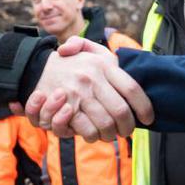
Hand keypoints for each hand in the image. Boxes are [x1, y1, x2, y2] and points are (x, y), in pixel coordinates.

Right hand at [26, 40, 152, 141]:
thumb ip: (105, 51)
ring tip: (110, 134)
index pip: (132, 89)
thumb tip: (119, 60)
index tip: (149, 118)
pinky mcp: (66, 108)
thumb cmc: (69, 62)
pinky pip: (87, 130)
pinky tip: (93, 133)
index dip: (144, 107)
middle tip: (126, 131)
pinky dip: (93, 136)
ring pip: (106, 125)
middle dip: (127, 127)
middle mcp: (92, 78)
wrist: (35, 67)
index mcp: (103, 64)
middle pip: (121, 111)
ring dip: (111, 135)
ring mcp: (78, 94)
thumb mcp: (88, 49)